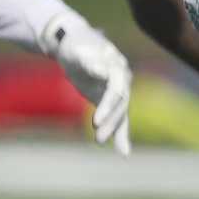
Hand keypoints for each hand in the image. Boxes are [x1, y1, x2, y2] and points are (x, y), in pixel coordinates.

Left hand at [41, 10, 132, 155]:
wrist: (75, 46)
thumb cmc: (76, 46)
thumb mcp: (79, 51)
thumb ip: (90, 62)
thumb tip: (102, 70)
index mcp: (117, 67)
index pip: (116, 91)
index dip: (108, 106)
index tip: (96, 121)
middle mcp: (122, 80)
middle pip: (120, 105)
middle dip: (110, 122)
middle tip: (98, 138)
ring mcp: (118, 91)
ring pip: (120, 114)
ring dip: (112, 130)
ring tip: (100, 143)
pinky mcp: (110, 101)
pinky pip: (118, 119)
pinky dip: (120, 134)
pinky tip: (123, 152)